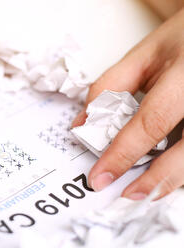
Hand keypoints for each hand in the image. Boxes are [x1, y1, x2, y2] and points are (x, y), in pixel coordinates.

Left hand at [72, 8, 183, 199]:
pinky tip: (164, 176)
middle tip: (128, 195)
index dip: (123, 154)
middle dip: (157, 179)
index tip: (100, 177)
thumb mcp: (143, 55)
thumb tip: (83, 124)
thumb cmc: (181, 42)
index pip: (151, 122)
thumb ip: (110, 86)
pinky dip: (181, 169)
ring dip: (172, 179)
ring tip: (145, 191)